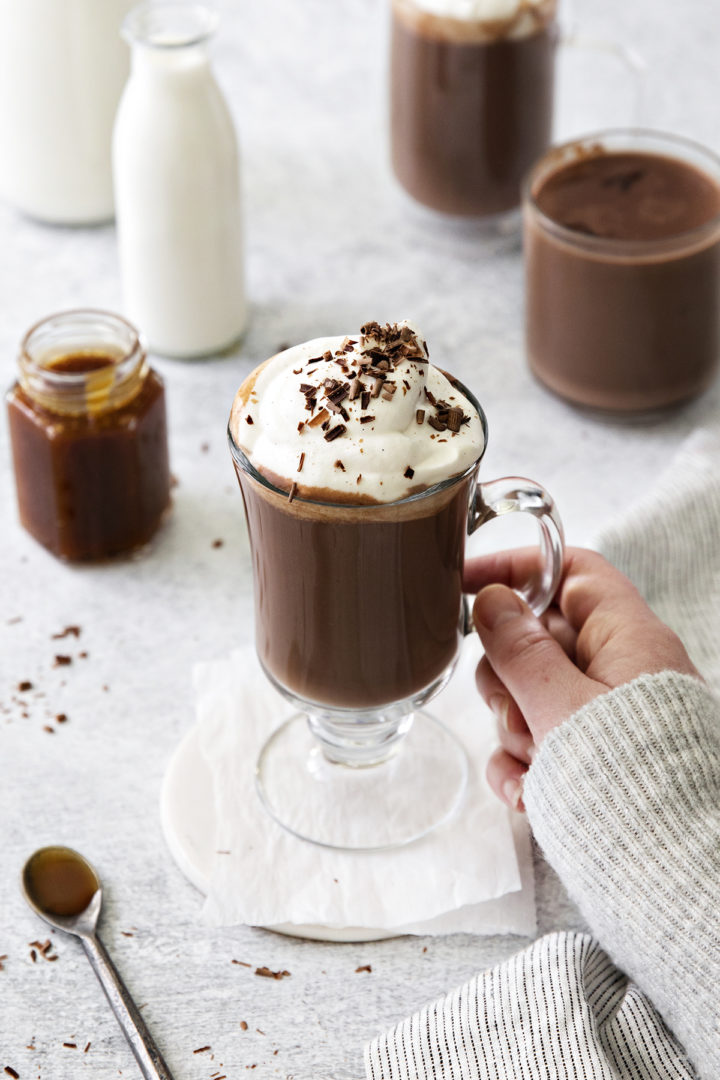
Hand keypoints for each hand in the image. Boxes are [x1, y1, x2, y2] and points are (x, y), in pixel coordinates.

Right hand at [463, 547, 698, 810]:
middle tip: (515, 710)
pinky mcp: (591, 762)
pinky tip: (528, 792)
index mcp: (627, 640)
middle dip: (508, 676)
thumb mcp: (562, 707)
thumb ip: (521, 650)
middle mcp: (618, 673)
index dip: (519, 569)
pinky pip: (537, 745)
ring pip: (529, 696)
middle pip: (538, 639)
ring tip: (537, 762)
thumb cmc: (631, 787)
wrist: (671, 878)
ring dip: (513, 729)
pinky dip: (523, 767)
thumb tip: (491, 599)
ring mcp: (603, 719)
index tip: (464, 583)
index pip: (571, 572)